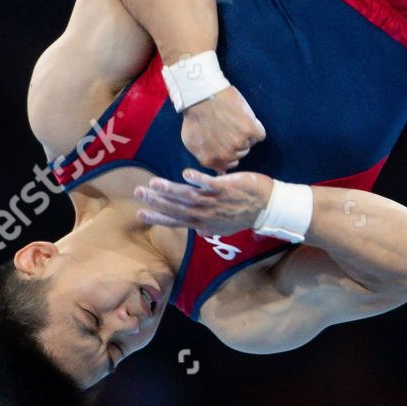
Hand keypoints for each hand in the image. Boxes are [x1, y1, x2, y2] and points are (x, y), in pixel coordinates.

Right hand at [134, 168, 273, 236]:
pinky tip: (185, 174)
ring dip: (170, 190)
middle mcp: (207, 214)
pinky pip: (210, 184)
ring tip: (153, 183)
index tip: (140, 213)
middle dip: (157, 200)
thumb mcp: (225, 227)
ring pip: (189, 197)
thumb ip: (209, 228)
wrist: (268, 206)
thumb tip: (196, 230)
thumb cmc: (245, 214)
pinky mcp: (226, 188)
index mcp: (204, 223)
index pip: (177, 220)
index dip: (158, 217)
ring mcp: (216, 201)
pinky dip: (198, 180)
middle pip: (177, 208)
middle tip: (138, 192)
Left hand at [179, 85, 265, 170]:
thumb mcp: (192, 142)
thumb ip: (204, 157)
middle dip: (237, 142)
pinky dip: (255, 127)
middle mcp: (226, 155)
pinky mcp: (250, 129)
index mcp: (211, 160)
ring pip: (250, 143)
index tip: (226, 139)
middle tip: (229, 127)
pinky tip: (245, 119)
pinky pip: (260, 134)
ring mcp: (239, 142)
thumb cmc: (195, 116)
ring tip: (234, 121)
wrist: (201, 95)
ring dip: (245, 134)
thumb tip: (217, 167)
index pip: (229, 165)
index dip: (229, 151)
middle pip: (241, 154)